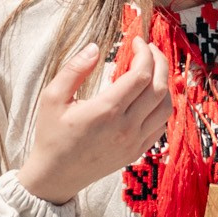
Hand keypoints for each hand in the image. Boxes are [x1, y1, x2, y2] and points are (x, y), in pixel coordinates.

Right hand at [19, 16, 171, 204]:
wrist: (55, 176)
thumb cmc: (51, 135)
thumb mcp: (52, 98)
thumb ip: (74, 70)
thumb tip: (95, 47)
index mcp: (106, 111)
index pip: (141, 75)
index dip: (144, 53)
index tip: (137, 40)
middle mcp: (126, 127)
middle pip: (159, 88)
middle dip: (159, 61)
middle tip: (150, 49)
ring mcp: (134, 141)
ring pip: (165, 107)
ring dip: (164, 83)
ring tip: (153, 69)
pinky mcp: (137, 151)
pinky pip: (160, 125)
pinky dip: (162, 106)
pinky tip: (151, 95)